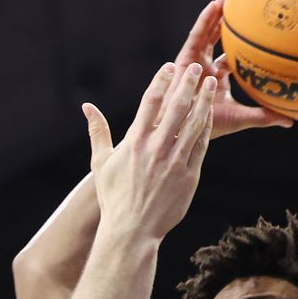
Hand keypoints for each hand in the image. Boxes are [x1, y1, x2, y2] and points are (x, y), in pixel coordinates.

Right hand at [83, 61, 216, 236]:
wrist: (132, 230)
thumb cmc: (114, 197)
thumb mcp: (101, 163)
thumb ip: (98, 131)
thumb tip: (87, 107)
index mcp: (134, 142)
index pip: (151, 102)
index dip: (162, 80)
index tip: (170, 67)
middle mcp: (156, 148)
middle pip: (176, 107)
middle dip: (187, 84)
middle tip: (196, 68)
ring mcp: (174, 162)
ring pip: (193, 124)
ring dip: (203, 101)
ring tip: (210, 84)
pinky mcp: (189, 176)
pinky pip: (200, 145)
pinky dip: (206, 127)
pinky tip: (209, 114)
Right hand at [176, 0, 292, 138]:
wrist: (186, 130)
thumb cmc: (211, 127)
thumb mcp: (242, 118)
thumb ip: (265, 117)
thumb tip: (292, 121)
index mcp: (218, 79)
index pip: (230, 56)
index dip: (240, 44)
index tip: (255, 30)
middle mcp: (205, 68)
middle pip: (215, 39)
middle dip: (225, 21)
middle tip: (239, 2)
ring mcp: (194, 63)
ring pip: (205, 33)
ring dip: (215, 13)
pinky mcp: (183, 60)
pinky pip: (195, 36)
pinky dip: (203, 20)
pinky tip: (213, 5)